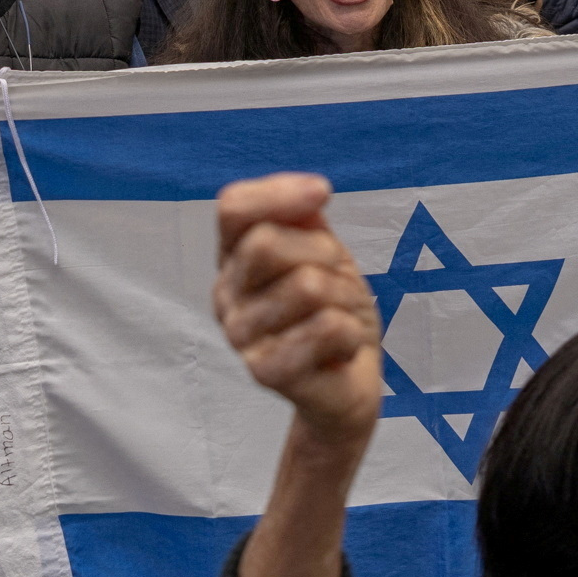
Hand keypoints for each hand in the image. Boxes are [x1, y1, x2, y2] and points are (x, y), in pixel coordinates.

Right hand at [215, 174, 381, 448]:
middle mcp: (225, 296)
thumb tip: (312, 193)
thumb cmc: (332, 311)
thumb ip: (305, 218)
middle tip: (337, 285)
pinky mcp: (265, 373)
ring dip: (345, 300)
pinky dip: (352, 334)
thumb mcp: (323, 252)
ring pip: (308, 286)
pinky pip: (326, 328)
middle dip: (325, 255)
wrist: (349, 384)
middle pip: (267, 243)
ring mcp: (240, 337)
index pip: (232, 207)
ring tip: (339, 320)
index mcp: (233, 259)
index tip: (322, 192)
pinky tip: (341, 350)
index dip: (278, 193)